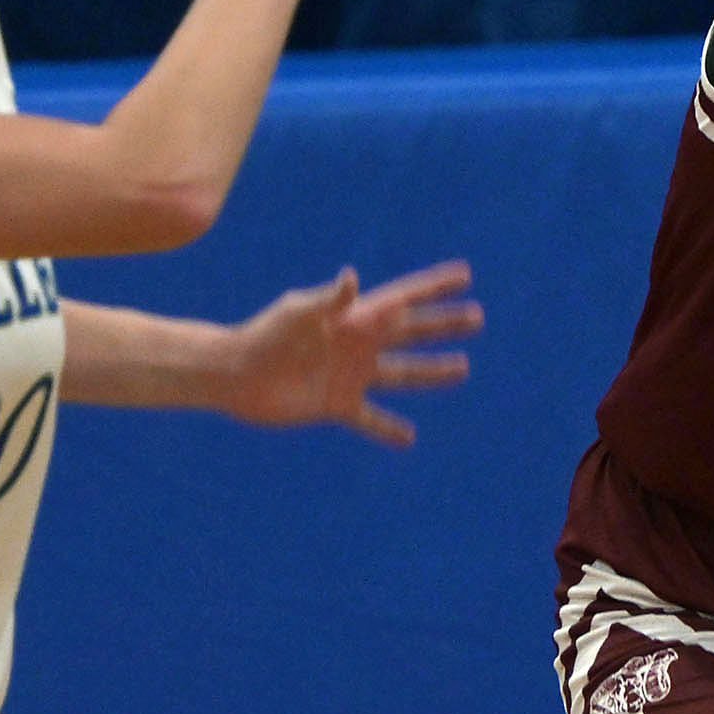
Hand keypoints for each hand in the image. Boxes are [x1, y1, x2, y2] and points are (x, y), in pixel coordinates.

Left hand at [214, 259, 480, 443]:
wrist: (235, 373)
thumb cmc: (264, 335)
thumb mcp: (297, 312)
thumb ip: (328, 299)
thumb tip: (353, 278)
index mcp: (354, 317)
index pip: (404, 298)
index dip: (435, 287)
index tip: (465, 274)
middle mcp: (358, 344)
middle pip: (412, 333)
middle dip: (445, 324)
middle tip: (478, 317)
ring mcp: (351, 375)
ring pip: (403, 373)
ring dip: (433, 372)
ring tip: (463, 369)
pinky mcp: (337, 405)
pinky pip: (371, 419)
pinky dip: (389, 429)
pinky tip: (409, 438)